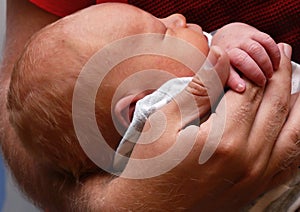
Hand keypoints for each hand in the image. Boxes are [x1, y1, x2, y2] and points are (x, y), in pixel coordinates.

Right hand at [105, 43, 298, 210]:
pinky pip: (289, 162)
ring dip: (297, 104)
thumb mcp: (163, 123)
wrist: (149, 211)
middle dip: (279, 76)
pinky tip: (296, 125)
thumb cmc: (150, 166)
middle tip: (283, 52)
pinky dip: (298, 139)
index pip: (251, 91)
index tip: (262, 50)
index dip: (258, 67)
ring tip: (297, 83)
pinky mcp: (254, 189)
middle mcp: (248, 160)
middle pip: (274, 107)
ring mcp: (255, 178)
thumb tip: (221, 57)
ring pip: (293, 134)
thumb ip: (196, 89)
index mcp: (224, 139)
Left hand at [212, 22, 280, 92]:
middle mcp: (230, 49)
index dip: (234, 80)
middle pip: (242, 59)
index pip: (226, 71)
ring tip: (270, 74)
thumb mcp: (222, 74)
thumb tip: (235, 93)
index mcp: (221, 62)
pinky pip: (266, 41)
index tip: (241, 88)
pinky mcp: (254, 33)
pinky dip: (274, 53)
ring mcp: (241, 40)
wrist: (227, 37)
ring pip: (256, 49)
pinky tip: (276, 64)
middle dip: (255, 72)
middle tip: (262, 82)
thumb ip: (227, 83)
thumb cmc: (226, 62)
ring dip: (266, 63)